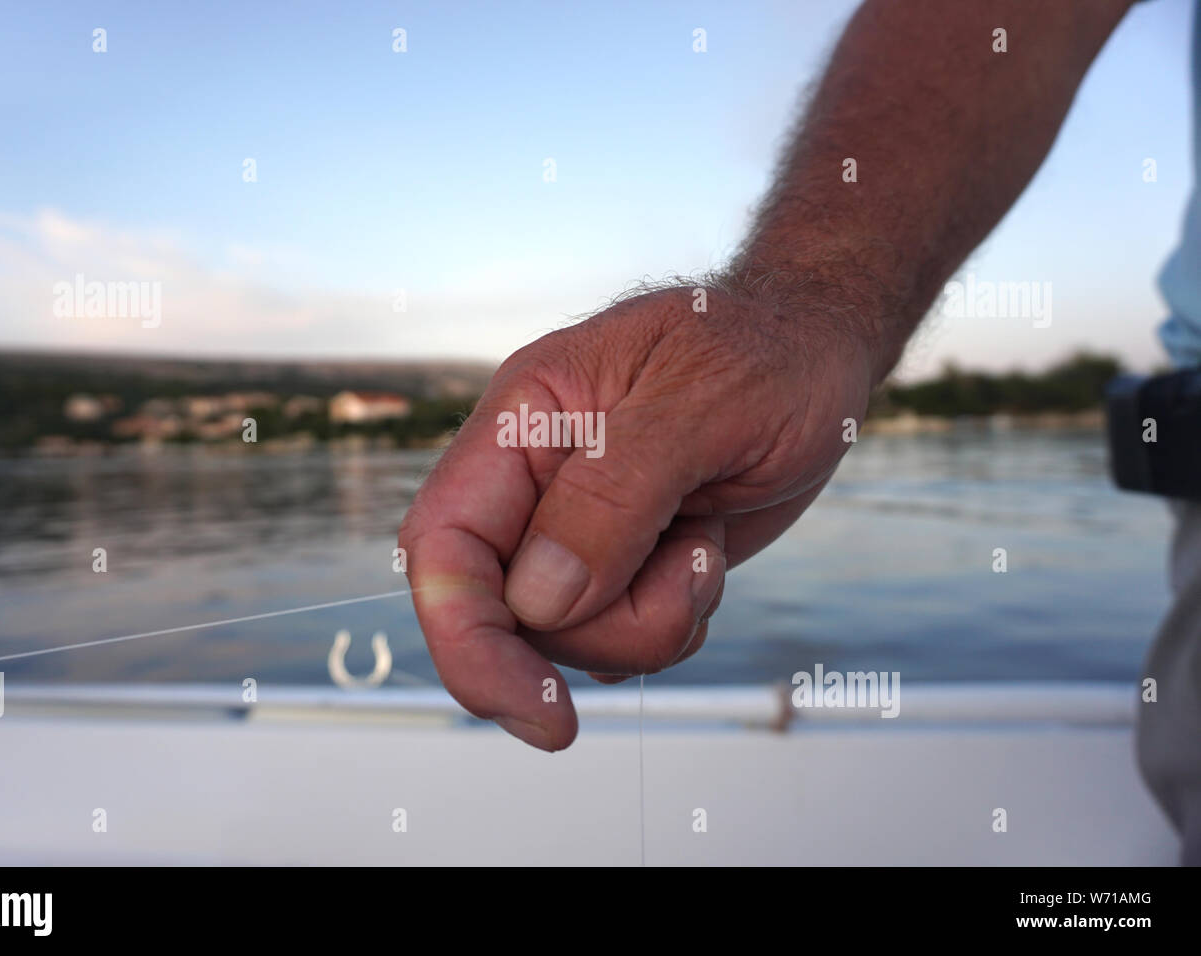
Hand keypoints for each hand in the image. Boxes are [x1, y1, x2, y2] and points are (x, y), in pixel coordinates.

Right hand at [398, 284, 877, 748]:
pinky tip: (702, 559)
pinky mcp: (617, 567)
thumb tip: (538, 598)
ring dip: (655, 619)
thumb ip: (612, 497)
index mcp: (523, 422)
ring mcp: (573, 531)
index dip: (467, 639)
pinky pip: (619, 642)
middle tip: (693, 569)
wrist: (816, 359)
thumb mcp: (701, 405)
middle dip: (607, 626)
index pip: (445, 545)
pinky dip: (671, 623)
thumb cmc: (763, 356)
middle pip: (510, 615)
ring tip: (706, 545)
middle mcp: (532, 483)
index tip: (535, 709)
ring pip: (571, 638)